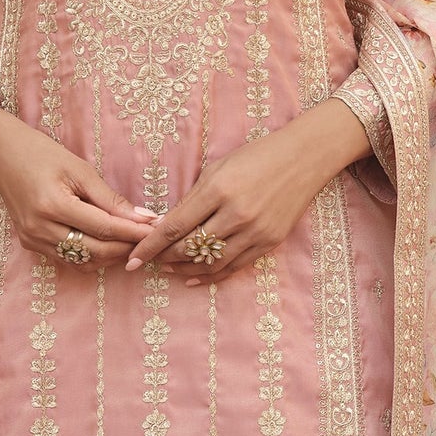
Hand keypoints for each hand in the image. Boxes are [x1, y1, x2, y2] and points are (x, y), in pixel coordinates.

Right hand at [0, 97, 154, 265]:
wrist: (2, 156)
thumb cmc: (42, 155)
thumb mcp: (80, 169)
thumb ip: (110, 199)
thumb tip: (143, 218)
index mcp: (53, 205)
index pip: (104, 228)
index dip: (133, 232)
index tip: (156, 230)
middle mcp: (40, 229)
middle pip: (95, 250)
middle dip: (126, 247)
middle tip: (149, 240)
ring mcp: (33, 240)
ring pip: (83, 261)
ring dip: (111, 255)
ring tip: (132, 242)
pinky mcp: (31, 245)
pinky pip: (69, 260)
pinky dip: (92, 256)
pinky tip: (107, 245)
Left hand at [124, 100, 369, 282]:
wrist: (303, 159)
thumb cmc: (255, 157)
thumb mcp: (217, 169)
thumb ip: (192, 198)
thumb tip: (165, 225)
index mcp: (218, 191)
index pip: (175, 227)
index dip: (150, 246)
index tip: (132, 260)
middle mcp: (237, 215)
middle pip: (190, 248)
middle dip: (165, 257)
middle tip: (150, 260)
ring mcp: (255, 232)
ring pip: (211, 263)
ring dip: (184, 270)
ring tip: (169, 269)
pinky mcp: (269, 243)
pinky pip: (234, 267)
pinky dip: (210, 276)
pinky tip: (193, 278)